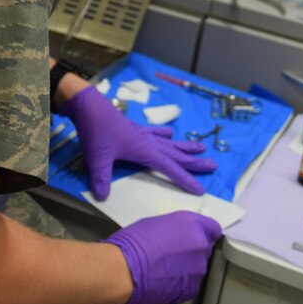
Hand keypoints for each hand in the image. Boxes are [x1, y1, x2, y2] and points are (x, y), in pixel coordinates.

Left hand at [59, 86, 216, 199]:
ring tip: (201, 147)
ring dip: (184, 146)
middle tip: (213, 165)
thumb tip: (103, 197)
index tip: (200, 189)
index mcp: (145, 150)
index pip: (170, 167)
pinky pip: (154, 133)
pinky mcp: (134, 129)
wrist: (89, 106)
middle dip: (194, 161)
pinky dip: (163, 134)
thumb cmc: (96, 131)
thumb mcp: (97, 158)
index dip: (185, 179)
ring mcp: (142, 134)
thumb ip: (101, 178)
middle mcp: (148, 142)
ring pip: (169, 143)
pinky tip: (170, 132)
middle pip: (176, 154)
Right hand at [102, 211, 221, 303]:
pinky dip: (179, 283)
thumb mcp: (155, 224)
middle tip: (171, 254)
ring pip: (196, 268)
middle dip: (191, 251)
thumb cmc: (133, 242)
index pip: (212, 228)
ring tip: (163, 270)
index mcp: (192, 225)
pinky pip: (189, 284)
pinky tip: (162, 281)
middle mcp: (200, 246)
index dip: (203, 232)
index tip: (194, 237)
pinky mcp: (190, 290)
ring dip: (185, 268)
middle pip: (203, 249)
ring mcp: (197, 270)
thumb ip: (174, 230)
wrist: (124, 270)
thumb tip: (176, 237)